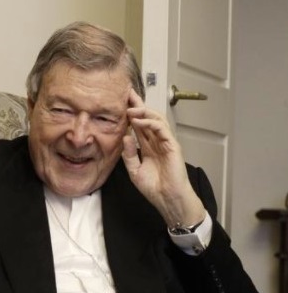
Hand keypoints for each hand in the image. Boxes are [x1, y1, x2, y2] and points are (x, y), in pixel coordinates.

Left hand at [121, 89, 206, 226]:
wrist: (167, 199)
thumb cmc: (154, 187)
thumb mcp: (134, 170)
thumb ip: (129, 154)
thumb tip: (125, 137)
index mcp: (147, 146)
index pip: (138, 125)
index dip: (130, 113)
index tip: (120, 103)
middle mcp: (156, 141)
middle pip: (147, 117)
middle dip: (137, 105)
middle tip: (126, 94)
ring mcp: (165, 142)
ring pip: (156, 119)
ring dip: (143, 111)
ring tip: (130, 107)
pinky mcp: (172, 145)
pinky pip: (161, 128)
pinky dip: (150, 122)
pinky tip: (138, 121)